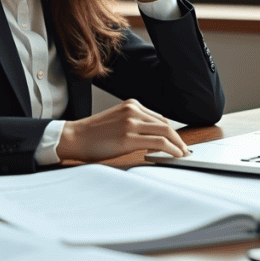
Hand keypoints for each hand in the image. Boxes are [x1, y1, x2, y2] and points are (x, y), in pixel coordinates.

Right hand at [57, 99, 190, 161]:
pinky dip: (172, 149)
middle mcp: (133, 110)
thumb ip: (136, 126)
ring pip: (165, 131)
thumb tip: (157, 141)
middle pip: (166, 124)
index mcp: (131, 105)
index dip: (171, 132)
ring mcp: (131, 123)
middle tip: (185, 150)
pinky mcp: (128, 138)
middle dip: (178, 139)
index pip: (159, 118)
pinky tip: (175, 155)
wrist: (74, 138)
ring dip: (178, 145)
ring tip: (182, 154)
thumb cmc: (93, 134)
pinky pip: (159, 142)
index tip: (177, 142)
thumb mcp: (118, 122)